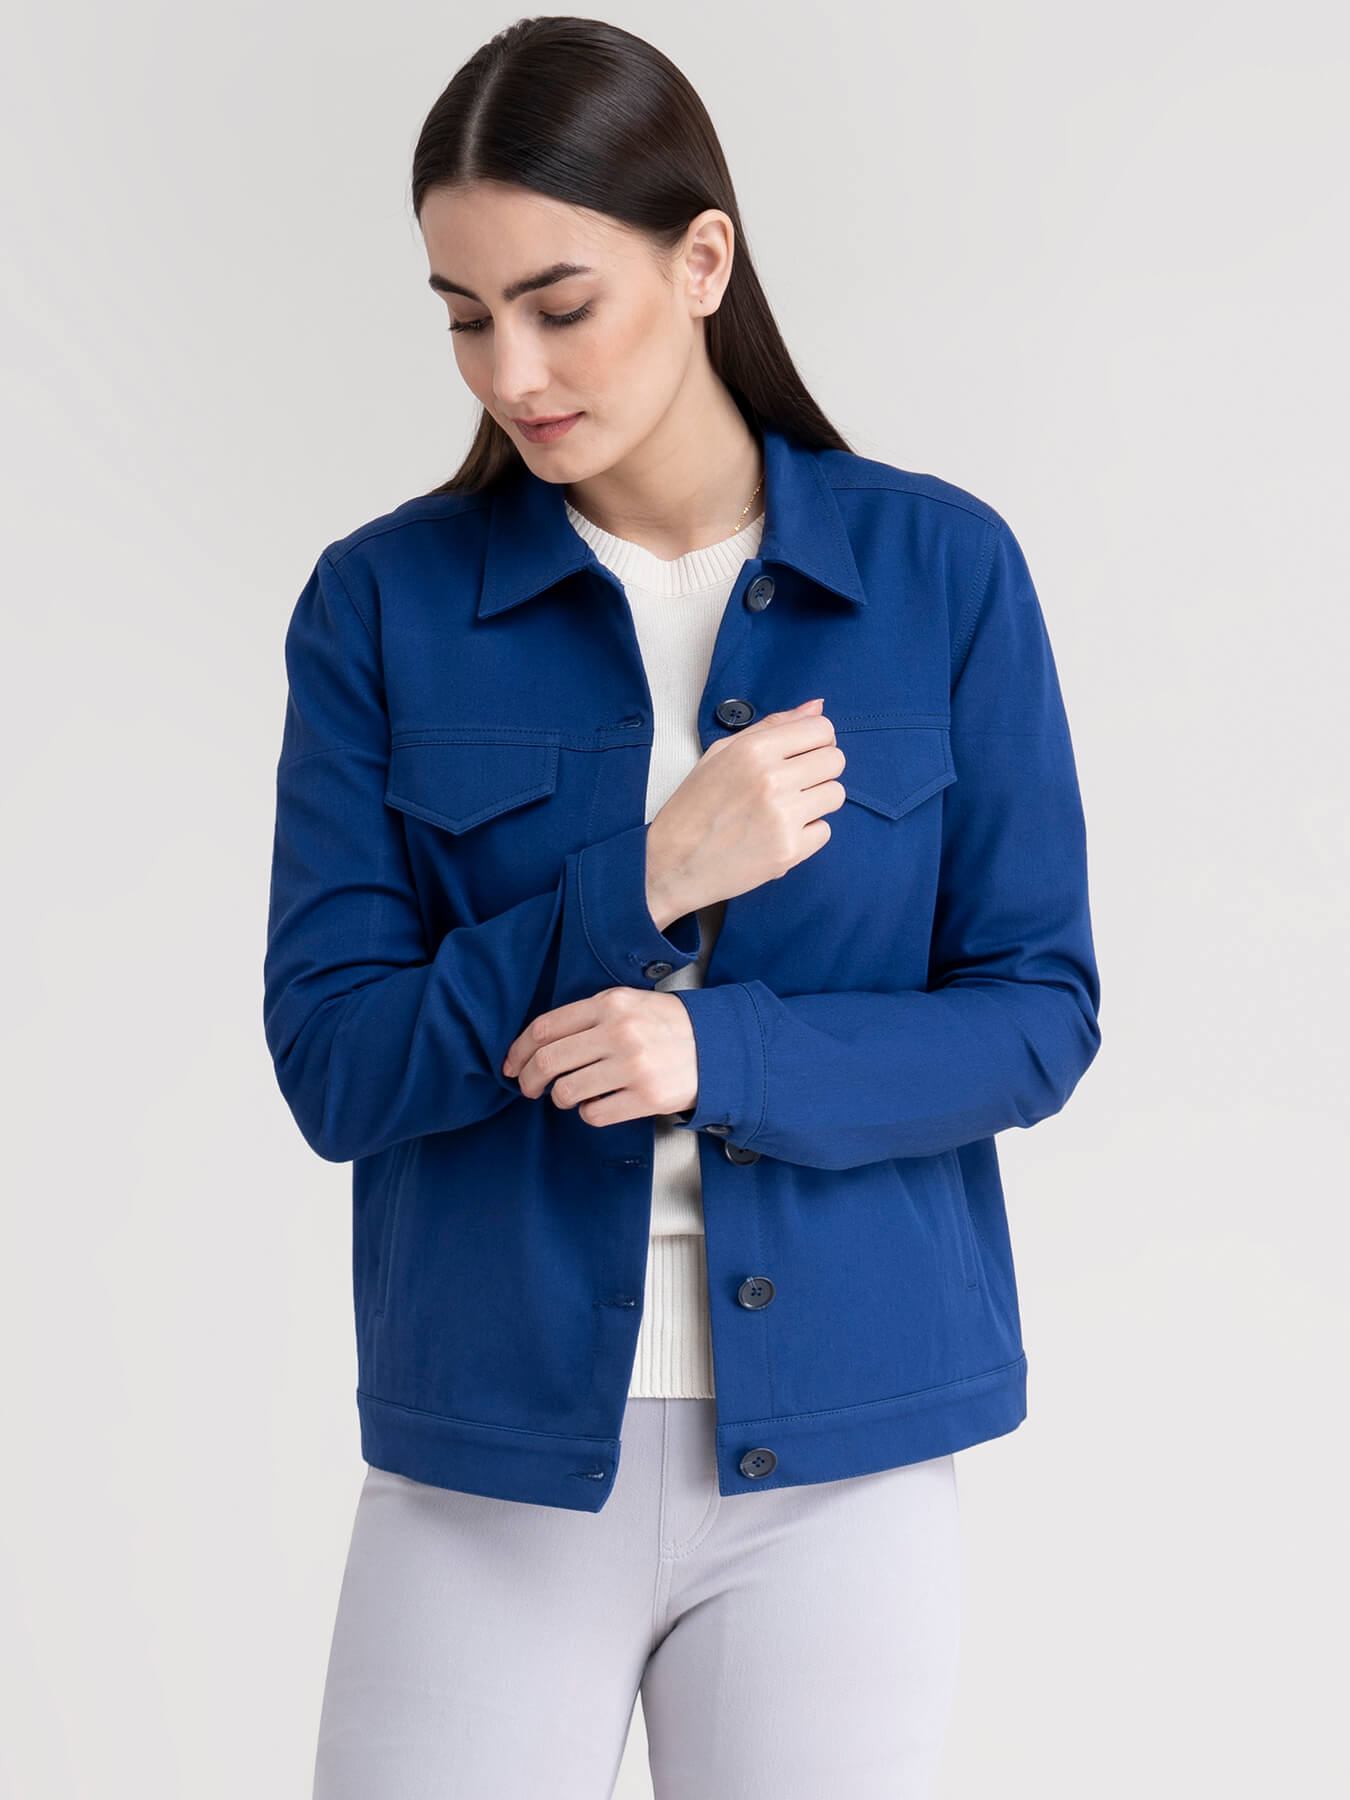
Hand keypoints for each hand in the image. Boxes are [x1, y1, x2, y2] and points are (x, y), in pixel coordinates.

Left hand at [501, 987, 697, 1126]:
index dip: (519, 1050)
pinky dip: (588, 1113)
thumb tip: (538, 1044)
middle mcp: (619, 1032)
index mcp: (610, 1004)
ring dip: (560, 1098)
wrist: (717, 1047)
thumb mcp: (627, 1003)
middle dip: (528, 1080)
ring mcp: (632, 1066)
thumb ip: (586, 1016)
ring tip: (568, 1096)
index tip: (511, 1064)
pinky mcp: (645, 1097)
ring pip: (567, 1092)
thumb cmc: (666, 1025)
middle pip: (548, 1062)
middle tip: (527, 1087)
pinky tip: (598, 1104)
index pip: (545, 1028)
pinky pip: (594, 1113)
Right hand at [646, 697, 845, 921]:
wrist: (673, 864)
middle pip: (836, 761)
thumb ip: (772, 727)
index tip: (803, 754)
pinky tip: (778, 834)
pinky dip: (807, 833)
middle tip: (794, 784)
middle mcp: (771, 780)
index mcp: (753, 750)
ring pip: (836, 795)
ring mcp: (783, 817)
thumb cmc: (695, 807)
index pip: (822, 729)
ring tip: (785, 809)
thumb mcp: (722, 754)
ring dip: (817, 801)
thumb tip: (817, 707)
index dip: (817, 741)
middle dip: (820, 770)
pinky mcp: (789, 850)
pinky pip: (825, 831)